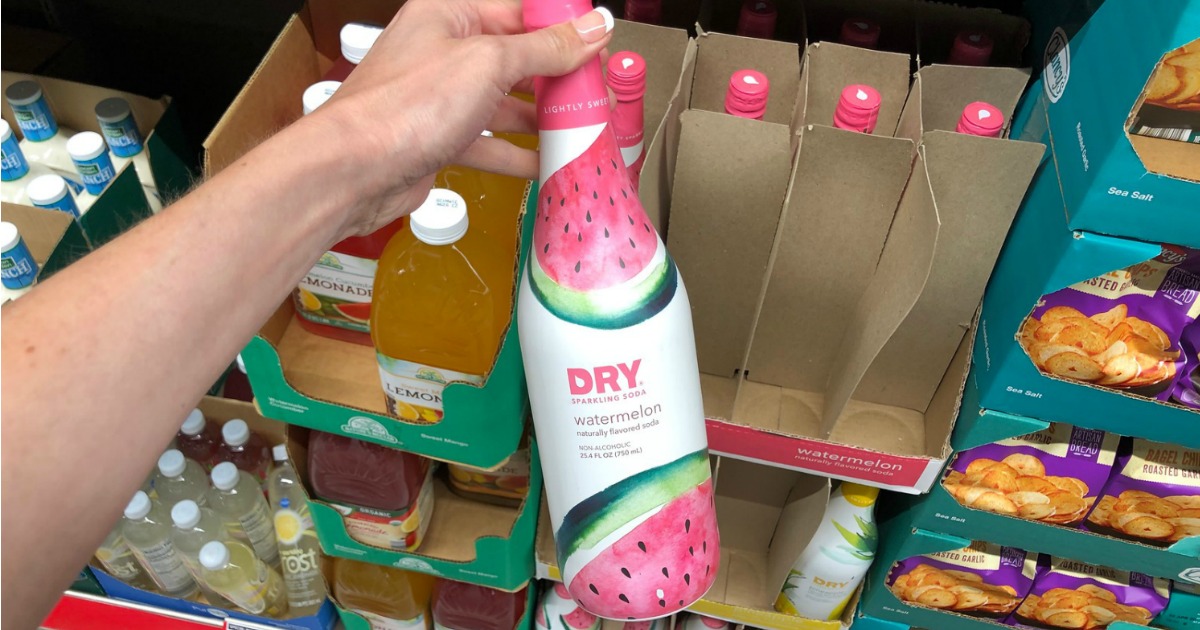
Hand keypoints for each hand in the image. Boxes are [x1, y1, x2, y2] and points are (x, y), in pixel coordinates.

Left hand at [310, 0, 614, 238]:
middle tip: (594, 94)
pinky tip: (545, 165)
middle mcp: (442, 51)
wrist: (353, 170)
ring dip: (540, 119)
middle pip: (514, 57)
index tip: (596, 45)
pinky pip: (487, 142)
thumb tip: (591, 29)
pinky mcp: (437, 139)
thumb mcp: (490, 64)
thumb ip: (545, 49)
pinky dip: (516, 154)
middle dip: (555, 77)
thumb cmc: (404, 107)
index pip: (518, 10)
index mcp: (448, 14)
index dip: (560, 27)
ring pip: (502, 102)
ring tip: (579, 131)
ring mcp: (438, 97)